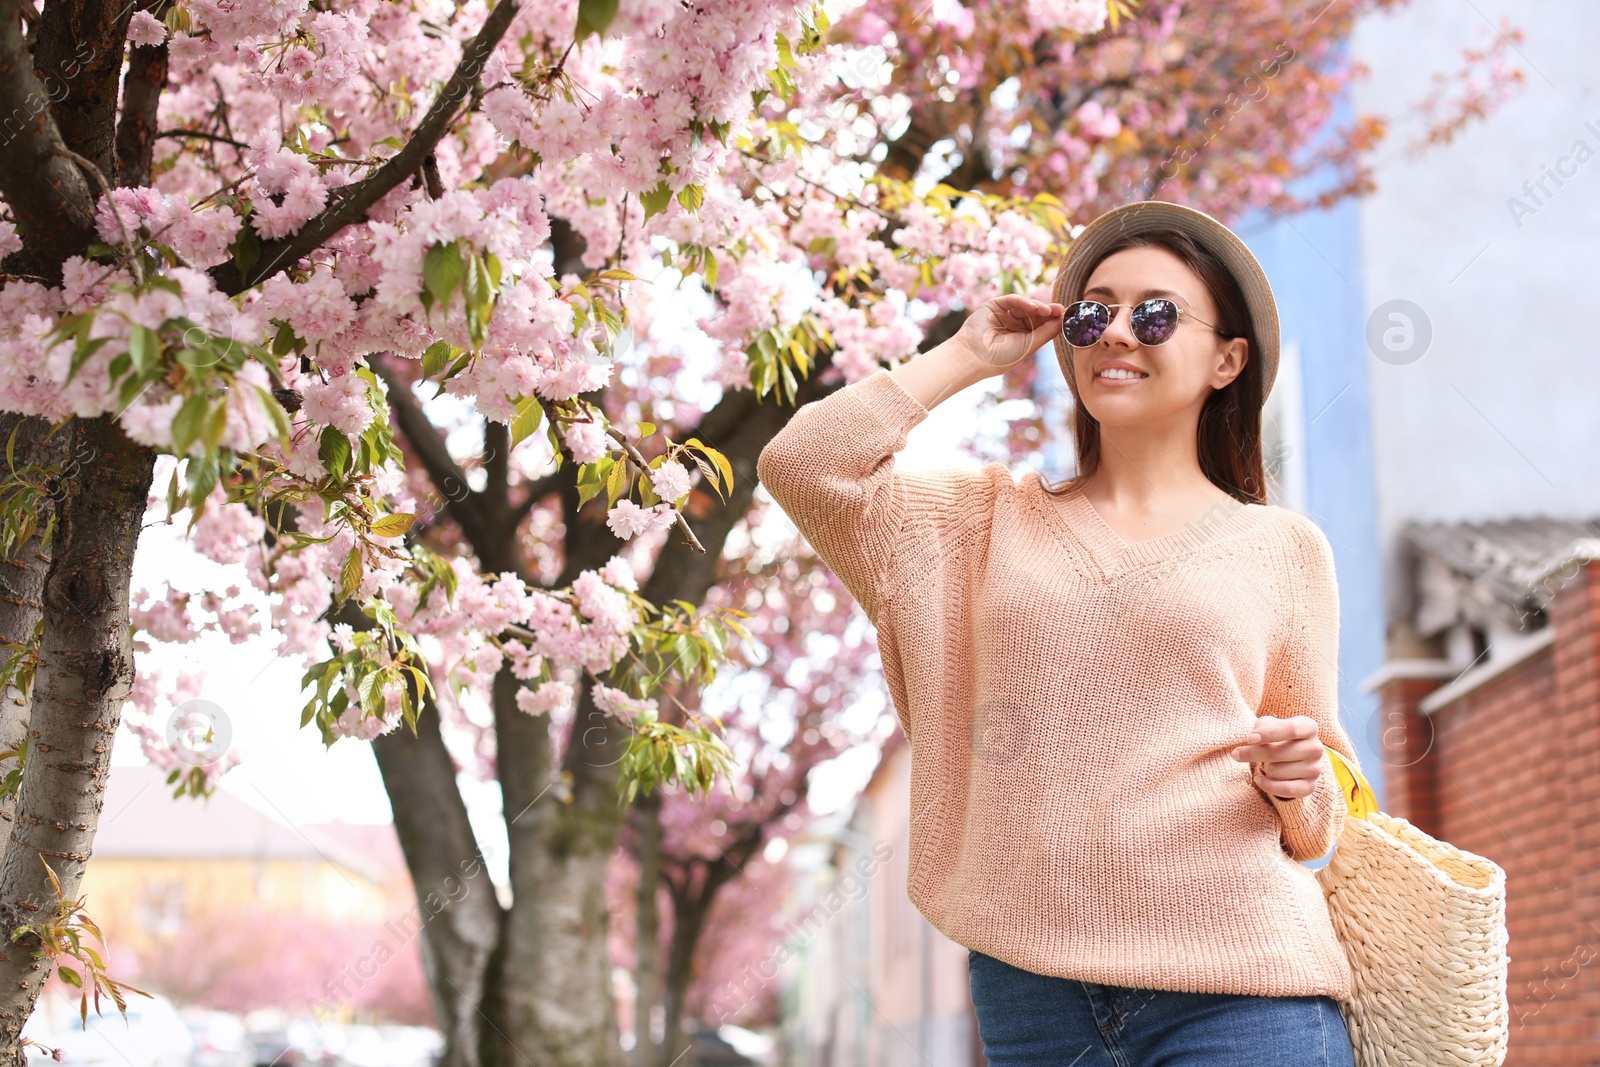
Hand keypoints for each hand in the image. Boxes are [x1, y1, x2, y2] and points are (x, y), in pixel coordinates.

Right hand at [951, 295, 1066, 375]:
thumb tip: (1064, 321)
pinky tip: (1035, 307)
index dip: (1054, 320)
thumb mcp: (1029, 345)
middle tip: (1063, 310)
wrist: (975, 357)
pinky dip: (1024, 302)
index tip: (1068, 317)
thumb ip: (1047, 332)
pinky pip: (1013, 300)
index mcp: (1021, 336)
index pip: (1041, 325)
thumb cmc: (1001, 357)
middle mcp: (1013, 324)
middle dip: (1049, 312)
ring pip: (1025, 306)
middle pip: (1035, 314)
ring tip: (1050, 311)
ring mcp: (1004, 314)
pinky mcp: (994, 305)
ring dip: (1039, 307)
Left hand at [1229, 715, 1322, 799]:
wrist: (1293, 757)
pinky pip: (1287, 790)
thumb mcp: (1269, 725)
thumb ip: (1262, 727)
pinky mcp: (1310, 786)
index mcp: (1309, 727)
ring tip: (1266, 764)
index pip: (1290, 729)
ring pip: (1277, 771)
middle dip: (1253, 754)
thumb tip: (1254, 739)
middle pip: (1279, 752)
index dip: (1268, 734)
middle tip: (1236, 754)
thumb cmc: (1277, 737)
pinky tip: (1258, 779)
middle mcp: (1316, 748)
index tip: (1249, 738)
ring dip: (1264, 768)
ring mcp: (1315, 769)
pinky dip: (1269, 786)